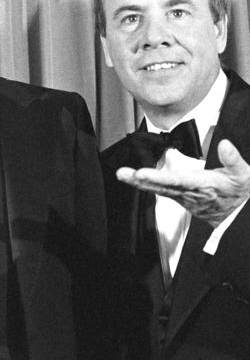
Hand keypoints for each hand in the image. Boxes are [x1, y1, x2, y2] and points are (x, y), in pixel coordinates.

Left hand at [117, 139, 249, 226]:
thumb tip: (225, 144)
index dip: (158, 177)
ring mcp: (182, 197)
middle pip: (161, 186)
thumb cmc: (239, 193)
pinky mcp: (179, 198)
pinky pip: (159, 191)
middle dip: (141, 180)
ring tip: (122, 174)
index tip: (142, 173)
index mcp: (203, 185)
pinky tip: (134, 179)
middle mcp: (189, 193)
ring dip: (138, 182)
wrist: (237, 215)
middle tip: (123, 173)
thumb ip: (233, 160)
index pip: (177, 180)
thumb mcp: (243, 175)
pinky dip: (145, 185)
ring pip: (157, 189)